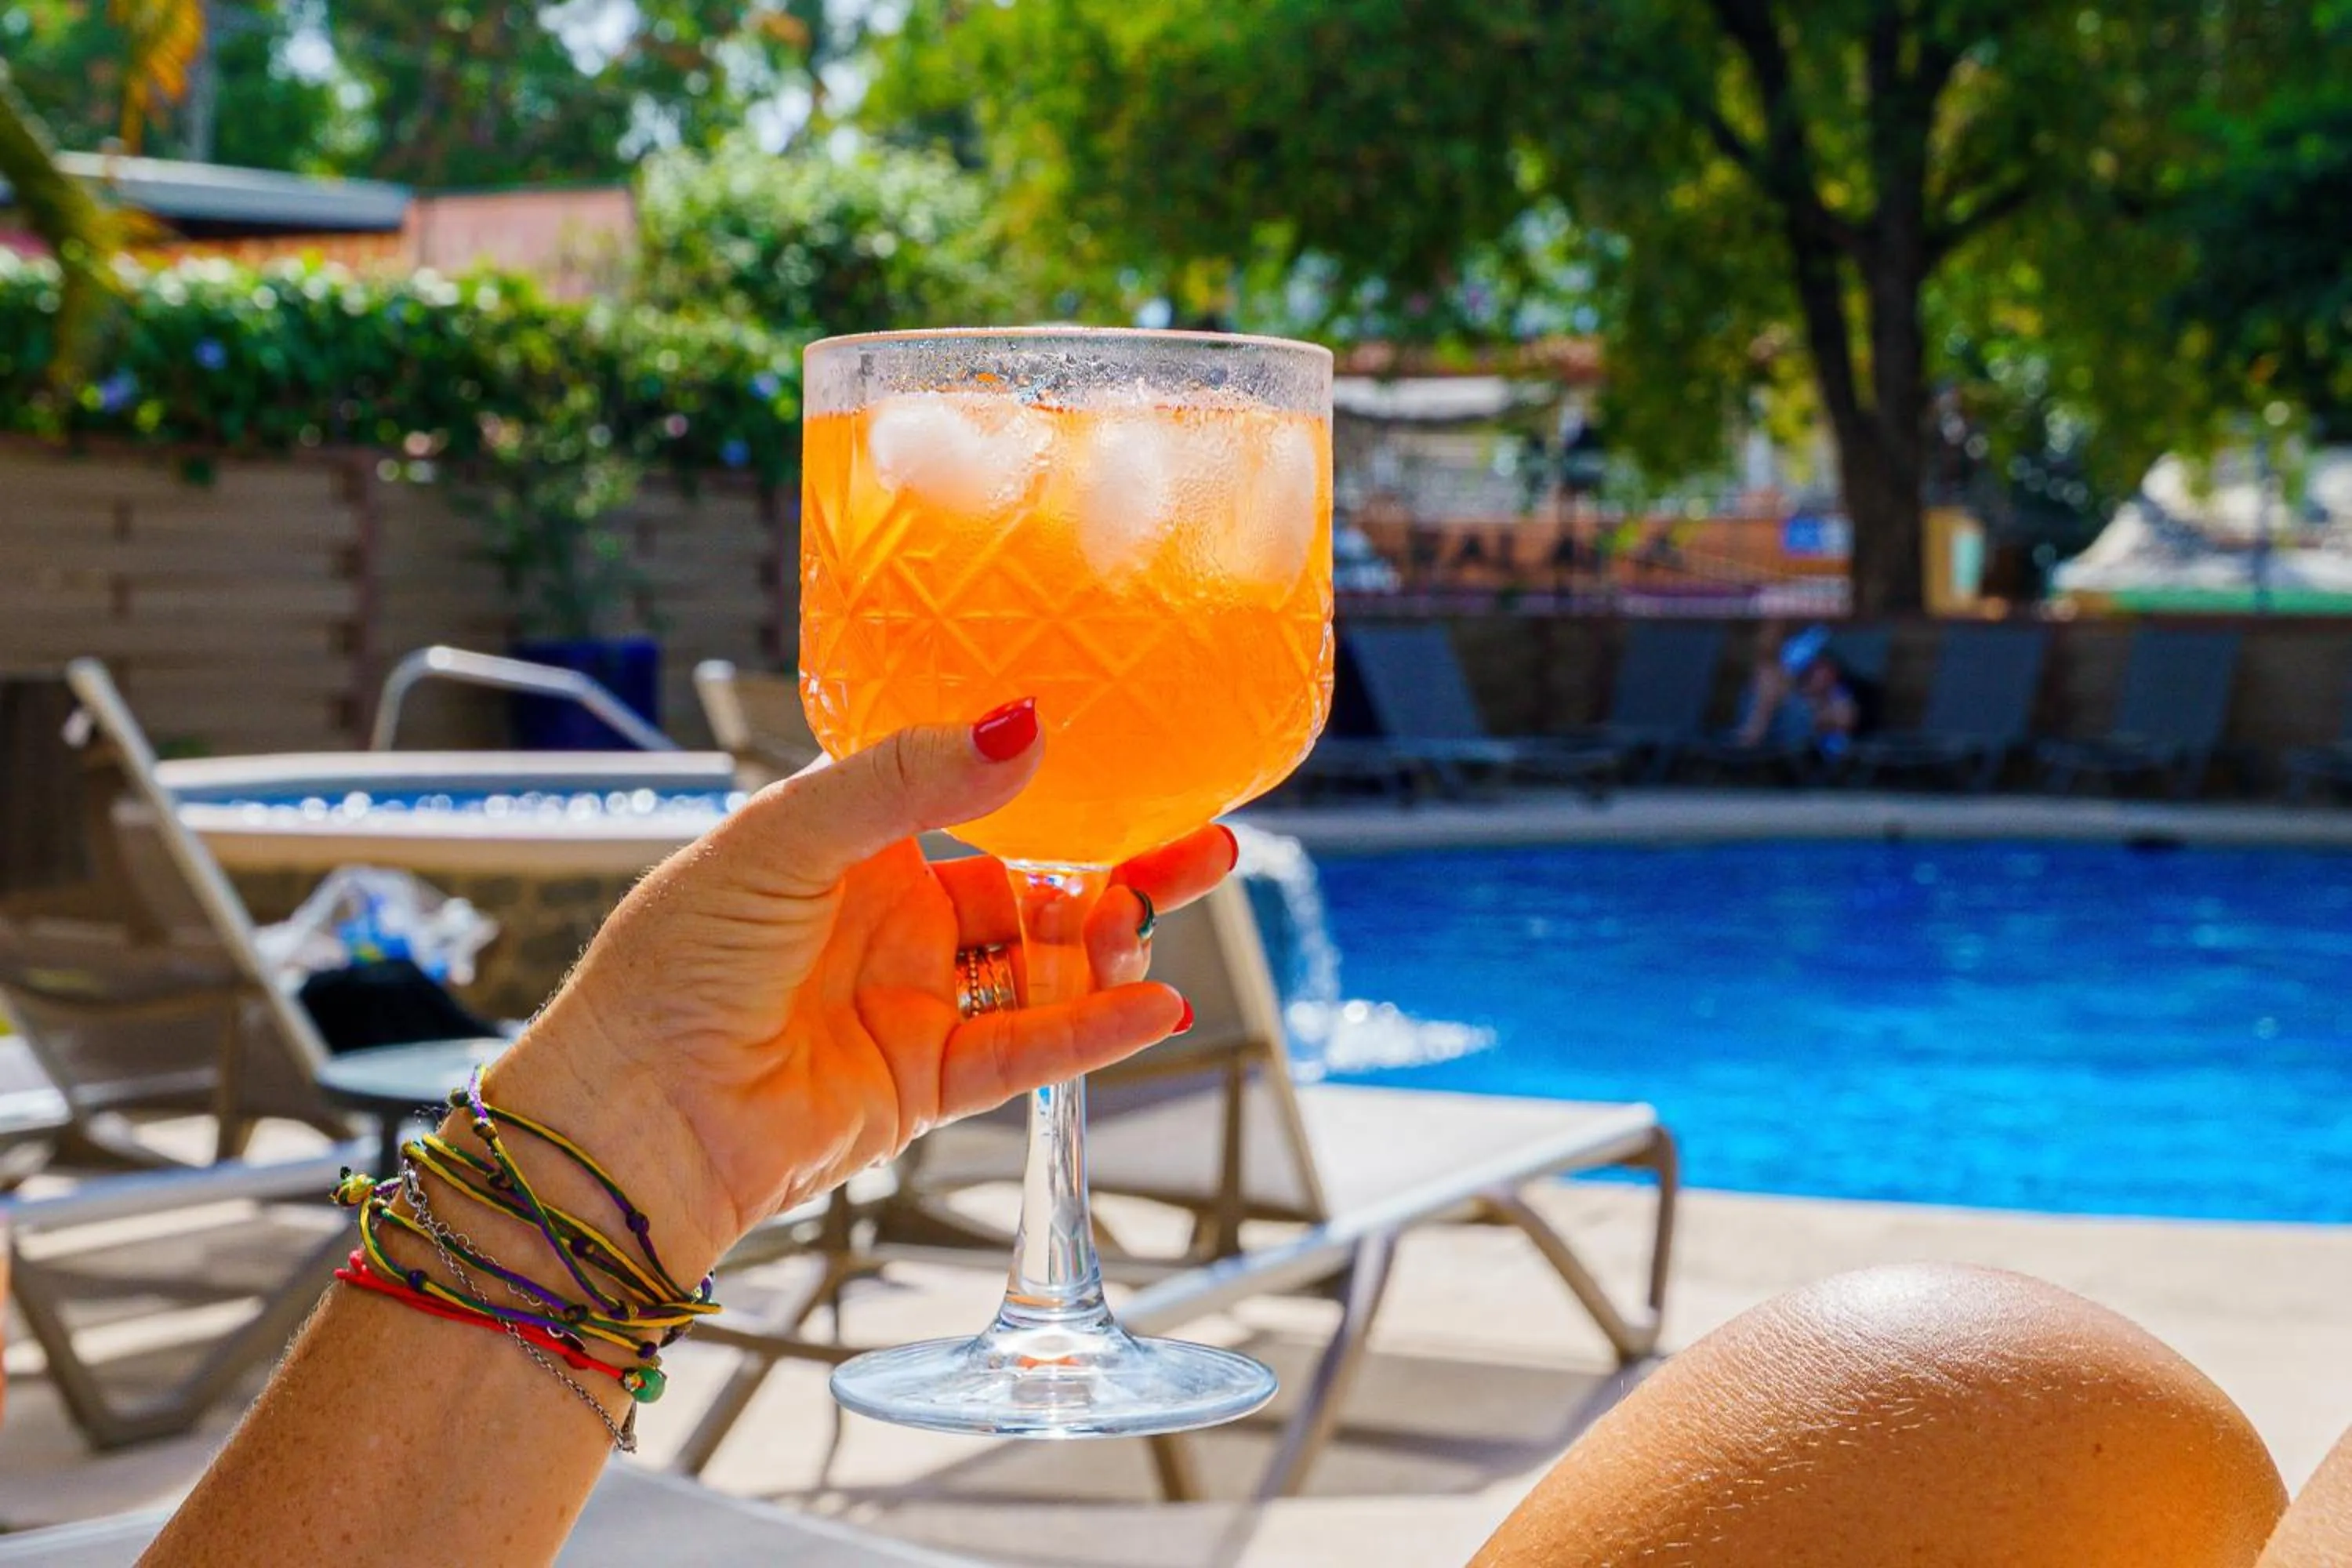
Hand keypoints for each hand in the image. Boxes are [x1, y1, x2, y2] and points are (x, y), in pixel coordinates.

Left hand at [485, 699, 1233, 1275]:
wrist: (633, 1116)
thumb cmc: (674, 963)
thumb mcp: (786, 838)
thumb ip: (906, 782)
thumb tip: (1022, 726)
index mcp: (850, 848)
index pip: (976, 801)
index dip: (1054, 787)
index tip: (1137, 764)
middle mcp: (890, 922)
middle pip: (1034, 889)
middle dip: (1116, 872)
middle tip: (1201, 849)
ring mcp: (912, 1005)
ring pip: (1040, 971)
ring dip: (1103, 951)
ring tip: (1143, 928)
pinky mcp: (925, 1086)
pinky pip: (1028, 1052)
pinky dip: (1093, 1033)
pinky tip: (1154, 1007)